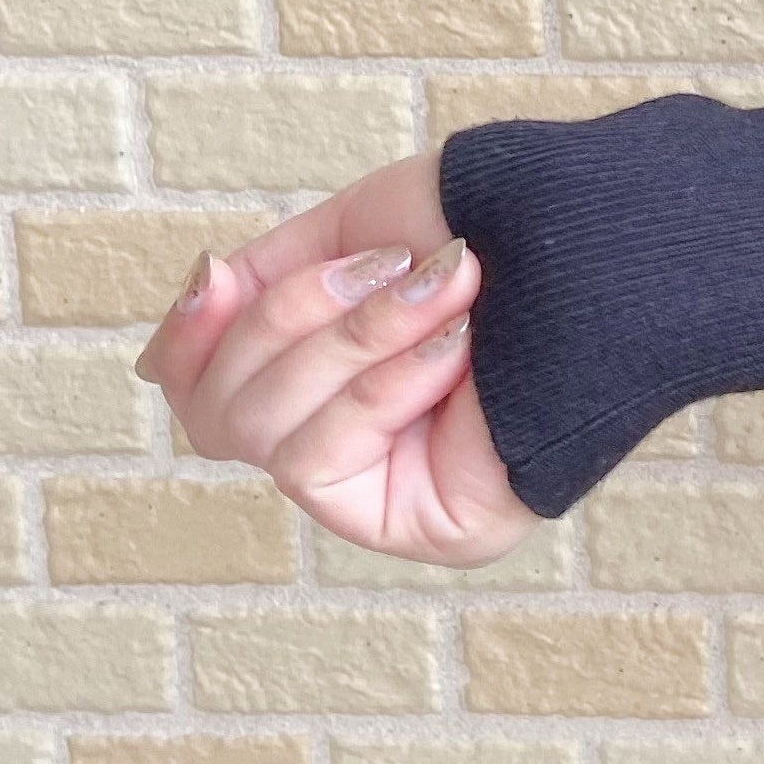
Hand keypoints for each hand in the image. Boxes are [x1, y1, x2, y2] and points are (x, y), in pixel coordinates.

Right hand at [133, 151, 539, 567]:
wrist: (597, 246)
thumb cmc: (498, 235)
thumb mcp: (347, 241)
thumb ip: (259, 292)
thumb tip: (165, 344)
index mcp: (337, 388)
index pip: (204, 396)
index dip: (192, 338)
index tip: (219, 272)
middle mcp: (358, 453)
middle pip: (220, 414)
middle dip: (294, 320)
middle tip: (390, 264)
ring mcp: (389, 499)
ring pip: (264, 431)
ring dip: (353, 339)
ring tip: (443, 288)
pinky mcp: (427, 528)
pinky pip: (324, 460)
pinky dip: (387, 383)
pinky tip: (457, 346)